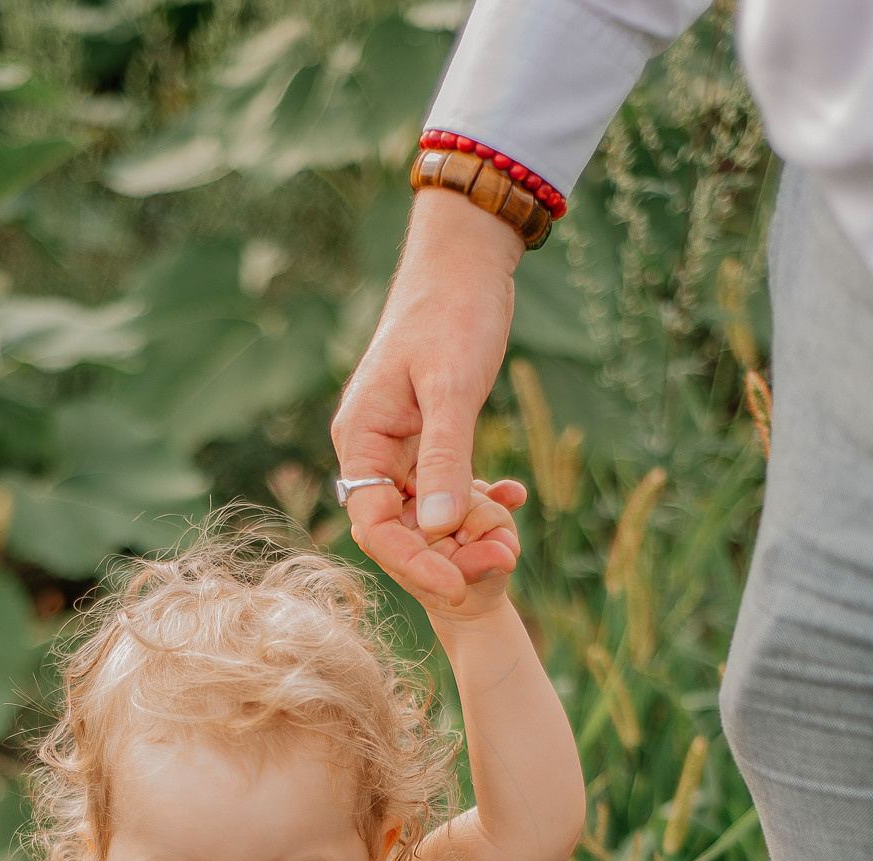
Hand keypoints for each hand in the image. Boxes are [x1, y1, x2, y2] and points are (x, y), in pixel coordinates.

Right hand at [331, 189, 522, 604]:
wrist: (466, 260)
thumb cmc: (453, 312)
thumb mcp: (452, 387)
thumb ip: (444, 459)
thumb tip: (438, 529)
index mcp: (360, 437)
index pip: (374, 525)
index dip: (413, 562)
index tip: (457, 587)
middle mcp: (371, 447)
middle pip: (398, 527)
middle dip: (445, 553)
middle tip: (501, 563)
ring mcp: (397, 444)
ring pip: (424, 511)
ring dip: (464, 530)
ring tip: (511, 540)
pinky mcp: (426, 436)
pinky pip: (444, 485)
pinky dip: (475, 497)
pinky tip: (512, 496)